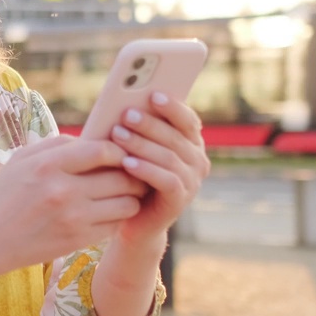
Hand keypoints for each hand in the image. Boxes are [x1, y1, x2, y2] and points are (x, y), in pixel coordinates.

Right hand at [0, 135, 147, 274]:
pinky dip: (118, 217)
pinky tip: (111, 212)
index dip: (119, 150)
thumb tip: (91, 138)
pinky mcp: (78, 240)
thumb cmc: (4, 195)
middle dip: (133, 173)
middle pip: (121, 177)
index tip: (120, 153)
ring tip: (126, 193)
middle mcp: (63, 190)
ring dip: (131, 197)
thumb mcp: (21, 159)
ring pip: (126, 203)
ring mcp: (73, 218)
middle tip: (135, 173)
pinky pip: (115, 225)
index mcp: (48, 164)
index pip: (102, 150)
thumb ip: (56, 144)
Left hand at [108, 91, 210, 245]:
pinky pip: (166, 180)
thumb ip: (140, 128)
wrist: (133, 221)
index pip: (188, 119)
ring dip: (142, 144)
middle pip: (175, 136)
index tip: (153, 94)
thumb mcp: (137, 149)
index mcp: (191, 143)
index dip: (172, 107)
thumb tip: (127, 101)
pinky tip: (126, 162)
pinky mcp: (181, 200)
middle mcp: (197, 160)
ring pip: (169, 157)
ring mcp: (192, 181)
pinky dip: (146, 169)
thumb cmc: (131, 177)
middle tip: (126, 114)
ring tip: (118, 134)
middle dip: (149, 123)